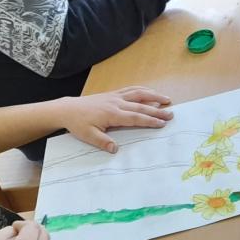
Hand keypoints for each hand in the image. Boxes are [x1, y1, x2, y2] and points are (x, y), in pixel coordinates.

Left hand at [55, 86, 173, 153]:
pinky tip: (150, 92)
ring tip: (167, 99)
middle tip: (171, 114)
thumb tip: (115, 149)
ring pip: (138, 94)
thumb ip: (102, 142)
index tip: (162, 123)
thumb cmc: (78, 124)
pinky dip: (142, 90)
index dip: (149, 120)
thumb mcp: (88, 136)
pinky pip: (131, 89)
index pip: (135, 117)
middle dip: (157, 110)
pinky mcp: (113, 94)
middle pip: (141, 105)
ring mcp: (115, 96)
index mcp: (112, 114)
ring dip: (154, 96)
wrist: (68, 109)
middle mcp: (116, 103)